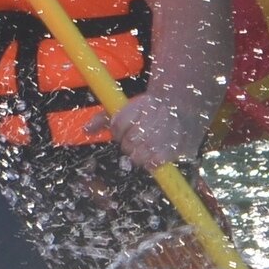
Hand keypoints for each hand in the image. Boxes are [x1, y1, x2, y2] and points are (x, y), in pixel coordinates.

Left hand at [94, 88, 208, 173]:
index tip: (122, 131)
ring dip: (138, 154)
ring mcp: (168, 133)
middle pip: (129, 141)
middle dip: (128, 144)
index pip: (119, 124)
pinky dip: (151, 162)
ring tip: (144, 148)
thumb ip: (105, 119)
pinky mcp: (177, 148)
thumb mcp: (128, 109)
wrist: (182, 111)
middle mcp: (156, 116)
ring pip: (140, 154)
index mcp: (143, 105)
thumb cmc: (149, 113)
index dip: (118, 131)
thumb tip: (86, 130)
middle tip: (135, 140)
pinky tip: (153, 156)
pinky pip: (155, 162)